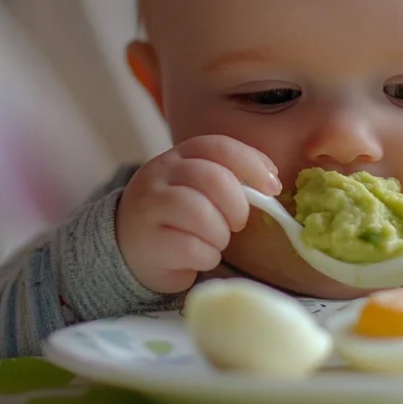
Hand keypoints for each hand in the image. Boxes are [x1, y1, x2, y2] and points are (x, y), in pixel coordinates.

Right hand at [115, 135, 281, 293]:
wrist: (130, 245)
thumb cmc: (179, 215)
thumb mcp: (200, 186)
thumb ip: (231, 178)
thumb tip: (271, 184)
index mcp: (180, 155)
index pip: (218, 147)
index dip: (252, 164)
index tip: (273, 188)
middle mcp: (160, 173)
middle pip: (212, 178)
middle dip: (237, 206)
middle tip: (238, 223)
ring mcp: (149, 206)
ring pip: (200, 213)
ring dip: (221, 234)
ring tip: (217, 241)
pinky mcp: (146, 241)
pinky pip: (191, 248)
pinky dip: (207, 256)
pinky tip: (202, 256)